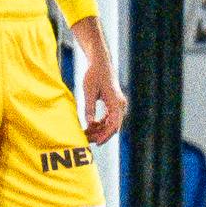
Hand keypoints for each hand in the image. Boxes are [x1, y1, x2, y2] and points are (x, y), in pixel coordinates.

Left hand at [70, 15, 127, 145]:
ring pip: (111, 124)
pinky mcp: (114, 104)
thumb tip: (89, 123)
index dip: (106, 135)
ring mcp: (118, 105)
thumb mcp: (89, 91)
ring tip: (86, 133)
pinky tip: (91, 125)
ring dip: (100, 130)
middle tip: (86, 139)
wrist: (100, 63)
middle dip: (101, 135)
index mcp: (116, 102)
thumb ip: (89, 108)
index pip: (114, 124)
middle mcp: (120, 105)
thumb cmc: (94, 75)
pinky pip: (109, 119)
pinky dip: (101, 124)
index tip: (96, 143)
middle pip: (113, 126)